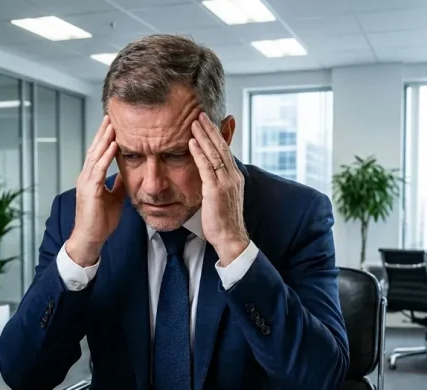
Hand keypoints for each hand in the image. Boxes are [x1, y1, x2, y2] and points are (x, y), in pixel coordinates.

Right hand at [66, 115, 124, 266]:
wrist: (90, 239)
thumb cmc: (100, 221)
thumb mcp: (114, 198)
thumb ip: (118, 184)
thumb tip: (127, 172)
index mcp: (91, 178)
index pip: (98, 153)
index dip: (105, 138)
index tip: (113, 124)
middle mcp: (86, 176)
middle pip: (95, 149)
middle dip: (103, 132)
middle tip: (111, 115)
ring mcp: (86, 182)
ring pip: (95, 155)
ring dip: (104, 139)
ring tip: (113, 124)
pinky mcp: (89, 190)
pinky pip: (98, 169)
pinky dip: (106, 156)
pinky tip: (113, 145)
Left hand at [189, 112, 248, 264]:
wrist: (231, 239)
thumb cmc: (223, 221)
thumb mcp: (222, 198)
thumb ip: (217, 184)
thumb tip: (210, 175)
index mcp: (235, 178)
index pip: (225, 151)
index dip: (216, 135)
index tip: (207, 122)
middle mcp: (232, 177)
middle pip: (221, 147)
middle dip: (210, 129)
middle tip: (199, 113)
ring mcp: (225, 183)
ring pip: (214, 154)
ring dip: (204, 136)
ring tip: (194, 122)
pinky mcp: (216, 191)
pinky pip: (206, 168)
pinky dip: (199, 153)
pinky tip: (192, 142)